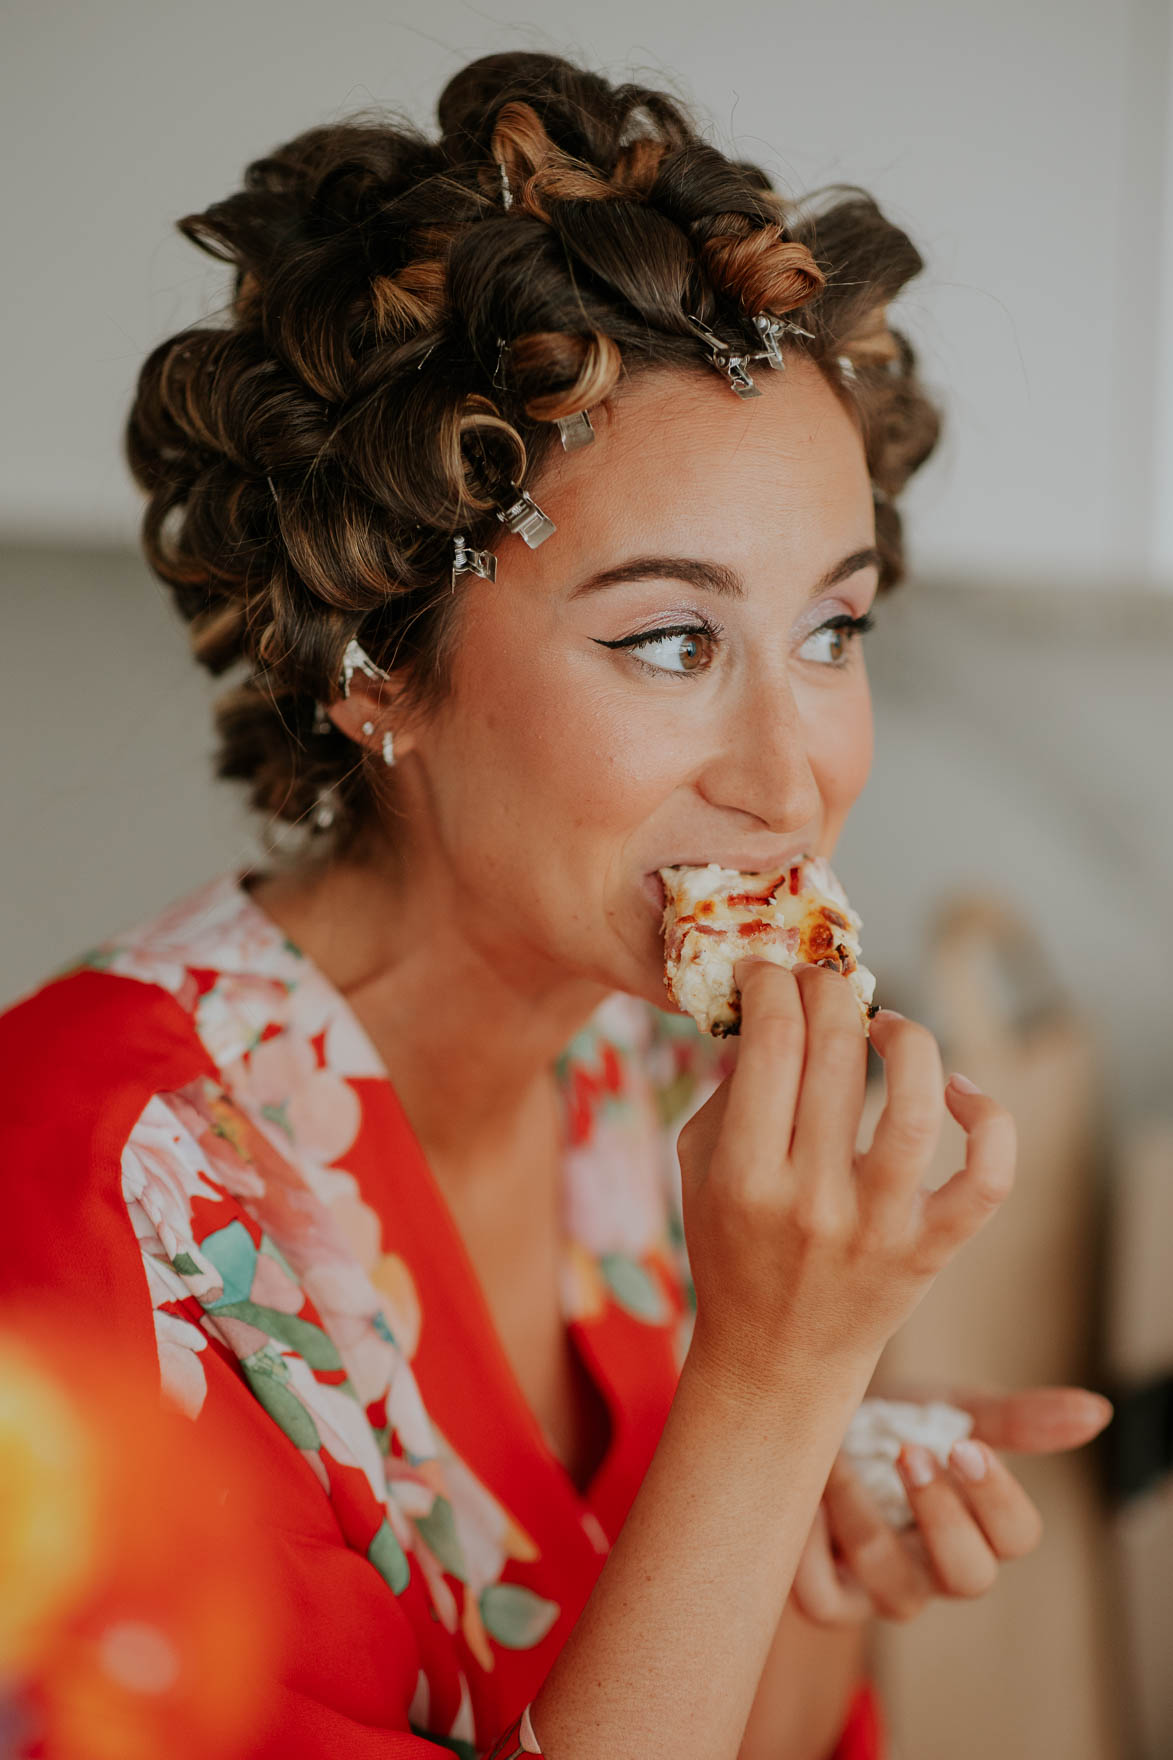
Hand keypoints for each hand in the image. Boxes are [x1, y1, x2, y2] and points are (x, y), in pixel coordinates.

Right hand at [677, 964, 1017, 1397]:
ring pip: (913, 1104)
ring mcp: (877, 1229)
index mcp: (743, 1176)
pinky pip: (985, 1178)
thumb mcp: (698, 1170)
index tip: (769, 972)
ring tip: (886, 1025)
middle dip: (829, 990)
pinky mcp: (930, 1251)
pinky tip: (957, 1091)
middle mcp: (810, 1200)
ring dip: (906, 1037)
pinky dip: (987, 1120)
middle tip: (823, 983)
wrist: (776, 1362)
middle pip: (836, 1052)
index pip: (768, 1041)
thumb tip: (772, 1005)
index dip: (772, 983)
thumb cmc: (733, 1251)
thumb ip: (729, 1089)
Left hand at [790, 1384, 1112, 1624]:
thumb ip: (1017, 1419)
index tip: (967, 1444)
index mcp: (979, 1527)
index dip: (998, 1496)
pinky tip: (803, 1490)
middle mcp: (937, 1568)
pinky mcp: (828, 1596)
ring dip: (867, 1521)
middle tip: (910, 1451)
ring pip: (895, 1590)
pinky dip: (809, 1547)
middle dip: (944, 1516)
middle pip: (970, 1577)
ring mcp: (883, 1588)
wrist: (815, 1421)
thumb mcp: (952, 1410)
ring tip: (837, 1457)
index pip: (1016, 1536)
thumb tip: (1096, 1411)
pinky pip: (823, 1599)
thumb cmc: (895, 1422)